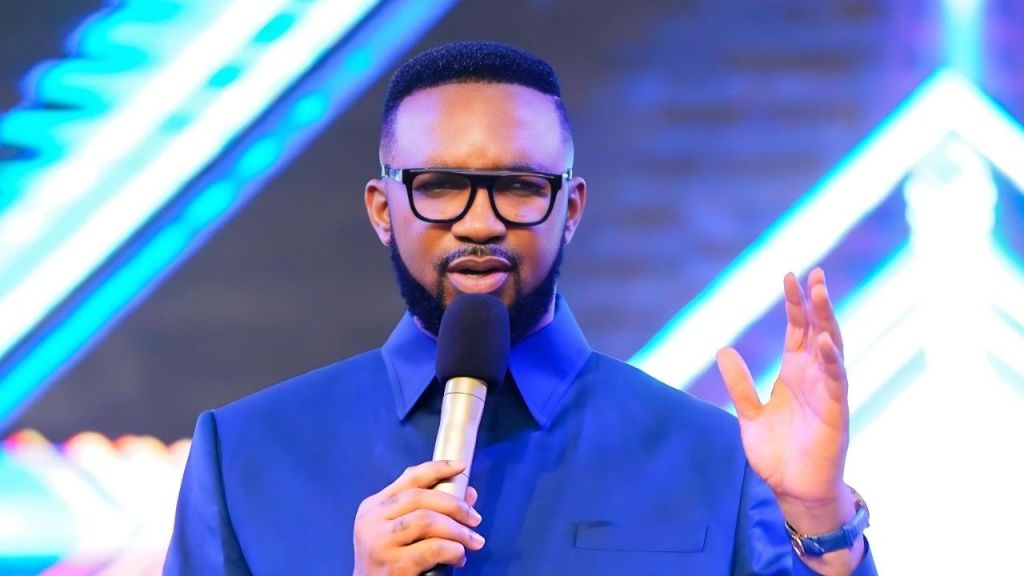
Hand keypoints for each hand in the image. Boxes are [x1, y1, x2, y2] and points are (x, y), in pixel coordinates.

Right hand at [353, 460, 484, 575]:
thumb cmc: (389, 563)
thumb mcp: (403, 533)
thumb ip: (431, 511)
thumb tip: (469, 494)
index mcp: (373, 507)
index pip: (408, 478)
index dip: (437, 468)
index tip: (460, 466)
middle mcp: (372, 520)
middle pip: (420, 497)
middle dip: (455, 505)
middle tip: (475, 519)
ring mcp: (380, 542)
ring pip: (427, 520)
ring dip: (457, 530)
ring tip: (473, 542)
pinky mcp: (393, 565)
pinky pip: (432, 548)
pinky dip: (453, 549)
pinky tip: (458, 557)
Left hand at [716, 268, 850, 511]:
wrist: (793, 491)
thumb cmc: (778, 454)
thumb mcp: (749, 414)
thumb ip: (739, 384)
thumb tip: (723, 350)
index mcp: (795, 374)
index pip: (798, 330)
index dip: (795, 304)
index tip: (790, 276)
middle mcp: (814, 378)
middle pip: (818, 330)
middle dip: (816, 302)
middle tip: (813, 273)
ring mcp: (827, 393)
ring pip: (831, 348)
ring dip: (827, 320)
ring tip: (820, 292)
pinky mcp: (835, 413)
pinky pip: (836, 382)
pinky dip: (832, 360)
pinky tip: (825, 341)